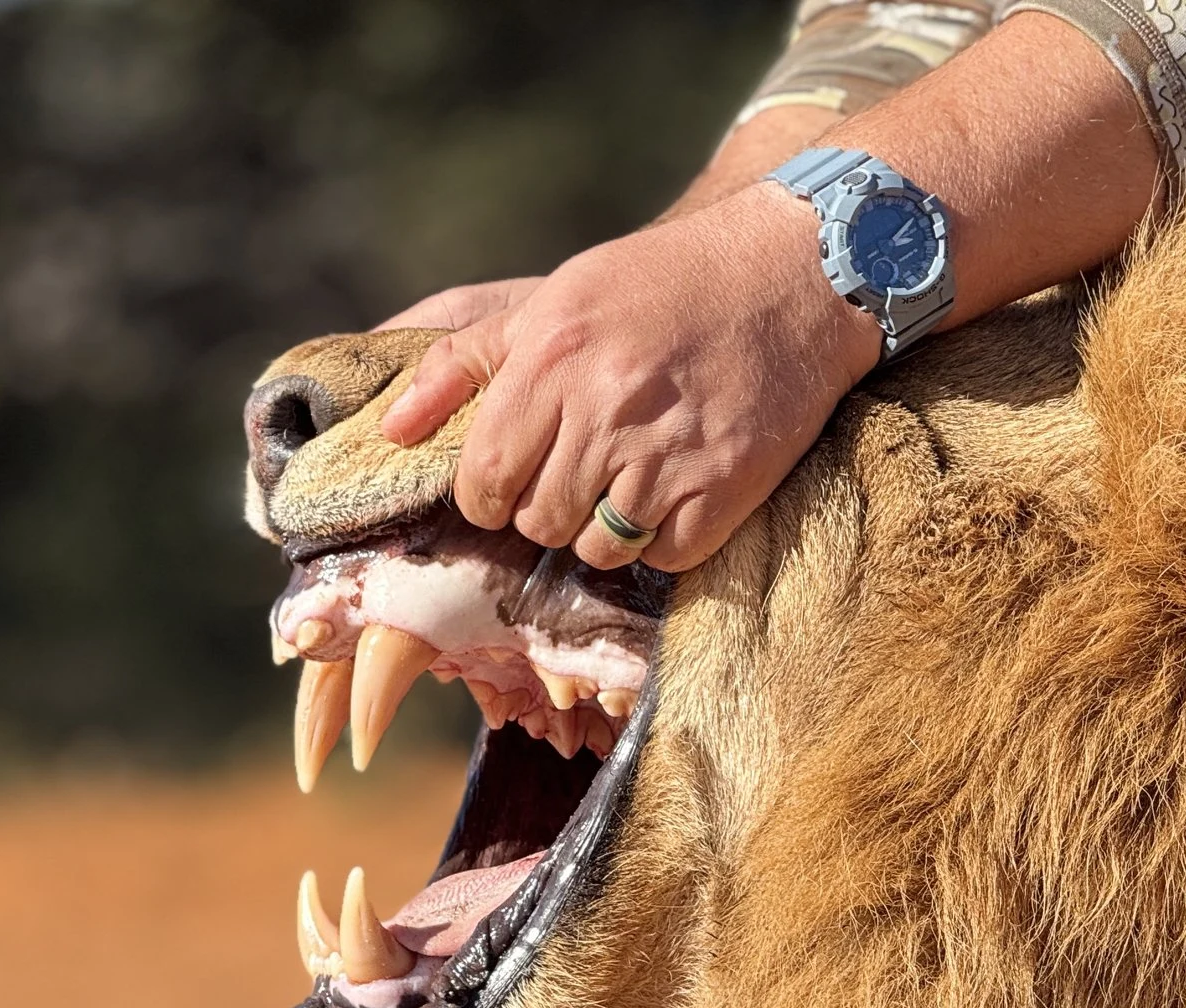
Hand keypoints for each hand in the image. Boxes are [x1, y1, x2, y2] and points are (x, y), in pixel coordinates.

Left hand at [378, 185, 879, 570]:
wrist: (793, 273)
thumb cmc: (663, 283)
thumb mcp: (557, 299)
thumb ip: (466, 362)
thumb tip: (392, 429)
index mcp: (553, 358)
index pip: (484, 480)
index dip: (488, 496)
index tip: (510, 485)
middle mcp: (607, 408)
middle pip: (538, 522)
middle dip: (546, 511)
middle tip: (578, 477)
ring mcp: (671, 452)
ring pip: (598, 548)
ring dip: (603, 530)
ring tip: (626, 485)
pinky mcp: (729, 485)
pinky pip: (667, 556)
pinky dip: (664, 540)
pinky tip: (674, 494)